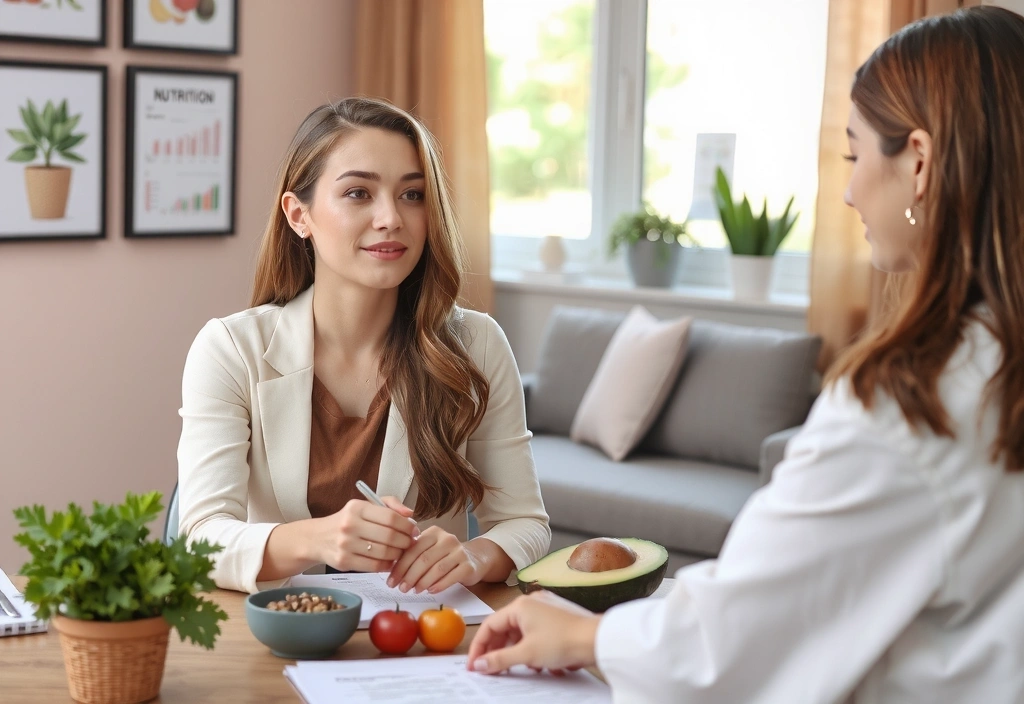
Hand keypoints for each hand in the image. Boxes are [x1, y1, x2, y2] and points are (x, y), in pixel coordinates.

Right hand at [312, 496, 417, 572]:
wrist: (318, 538)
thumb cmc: (347, 521)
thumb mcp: (364, 505)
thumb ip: (389, 505)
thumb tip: (410, 514)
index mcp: (357, 507)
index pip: (390, 517)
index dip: (407, 526)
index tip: (413, 530)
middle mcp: (350, 524)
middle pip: (389, 536)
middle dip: (405, 541)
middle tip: (410, 543)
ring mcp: (346, 544)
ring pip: (384, 553)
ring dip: (398, 554)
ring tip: (400, 552)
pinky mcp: (344, 561)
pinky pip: (374, 566)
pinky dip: (386, 565)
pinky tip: (389, 561)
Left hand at [386, 525, 483, 593]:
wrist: (475, 558)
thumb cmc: (445, 556)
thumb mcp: (430, 550)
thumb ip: (414, 555)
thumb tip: (392, 570)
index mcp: (434, 532)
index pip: (413, 549)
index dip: (400, 566)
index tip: (391, 581)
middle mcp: (447, 539)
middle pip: (424, 559)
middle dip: (409, 576)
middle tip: (401, 588)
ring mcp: (459, 552)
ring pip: (437, 569)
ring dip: (422, 582)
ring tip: (414, 590)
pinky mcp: (468, 565)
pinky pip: (451, 577)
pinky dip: (439, 585)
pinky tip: (430, 591)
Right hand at [467, 591, 600, 674]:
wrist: (598, 640)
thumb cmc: (565, 640)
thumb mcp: (526, 654)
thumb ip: (499, 659)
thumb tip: (479, 664)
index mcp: (520, 606)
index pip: (490, 626)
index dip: (479, 647)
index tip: (474, 664)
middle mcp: (531, 604)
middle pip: (505, 629)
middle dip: (499, 651)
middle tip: (493, 669)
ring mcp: (545, 610)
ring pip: (521, 634)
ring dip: (519, 653)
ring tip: (524, 667)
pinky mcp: (556, 619)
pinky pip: (536, 635)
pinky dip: (534, 649)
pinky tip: (542, 663)